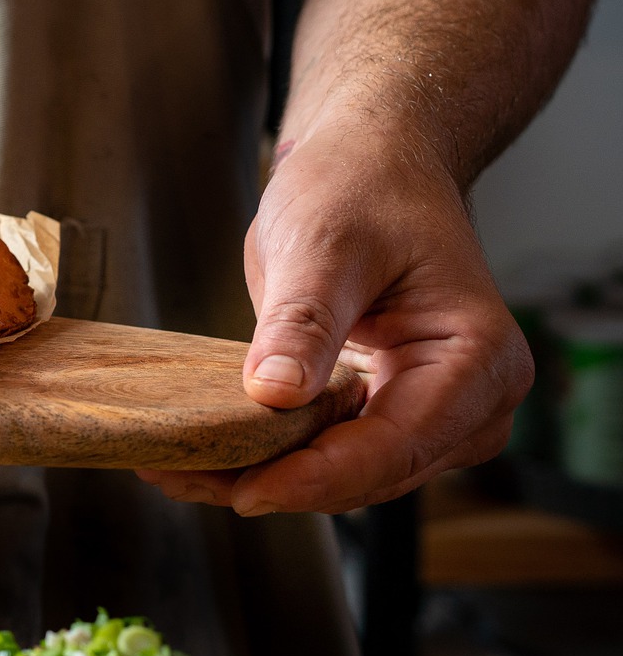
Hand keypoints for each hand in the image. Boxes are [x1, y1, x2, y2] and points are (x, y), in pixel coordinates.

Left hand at [138, 133, 531, 513]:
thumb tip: (275, 394)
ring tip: (178, 469)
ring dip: (267, 477)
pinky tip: (204, 455)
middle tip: (182, 476)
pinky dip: (271, 457)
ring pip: (348, 476)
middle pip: (373, 473)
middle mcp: (471, 401)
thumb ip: (303, 322)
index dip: (321, 476)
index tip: (249, 490)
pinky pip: (331, 452)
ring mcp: (431, 413)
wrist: (369, 165)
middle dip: (282, 483)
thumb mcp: (324, 244)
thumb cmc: (362, 187)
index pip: (398, 443)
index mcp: (478, 358)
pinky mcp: (386, 412)